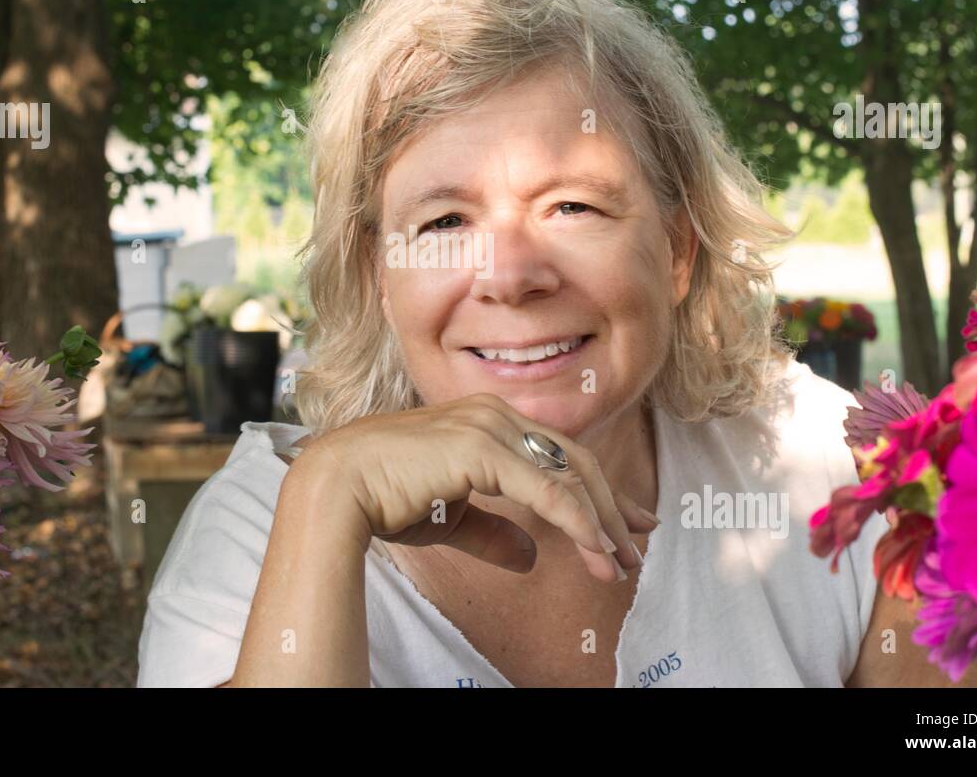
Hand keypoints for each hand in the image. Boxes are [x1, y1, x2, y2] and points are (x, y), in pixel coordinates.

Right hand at [293, 393, 655, 581]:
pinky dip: (577, 523)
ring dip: (600, 522)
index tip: (623, 525)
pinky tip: (594, 551)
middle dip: (611, 506)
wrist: (337, 488)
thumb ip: (495, 531)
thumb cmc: (383, 498)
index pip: (557, 453)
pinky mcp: (482, 447)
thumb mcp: (453, 519)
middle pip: (573, 460)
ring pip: (567, 474)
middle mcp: (493, 413)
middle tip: (639, 544)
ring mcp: (489, 424)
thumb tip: (532, 556)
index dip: (595, 492)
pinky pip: (546, 491)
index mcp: (486, 420)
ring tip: (620, 563)